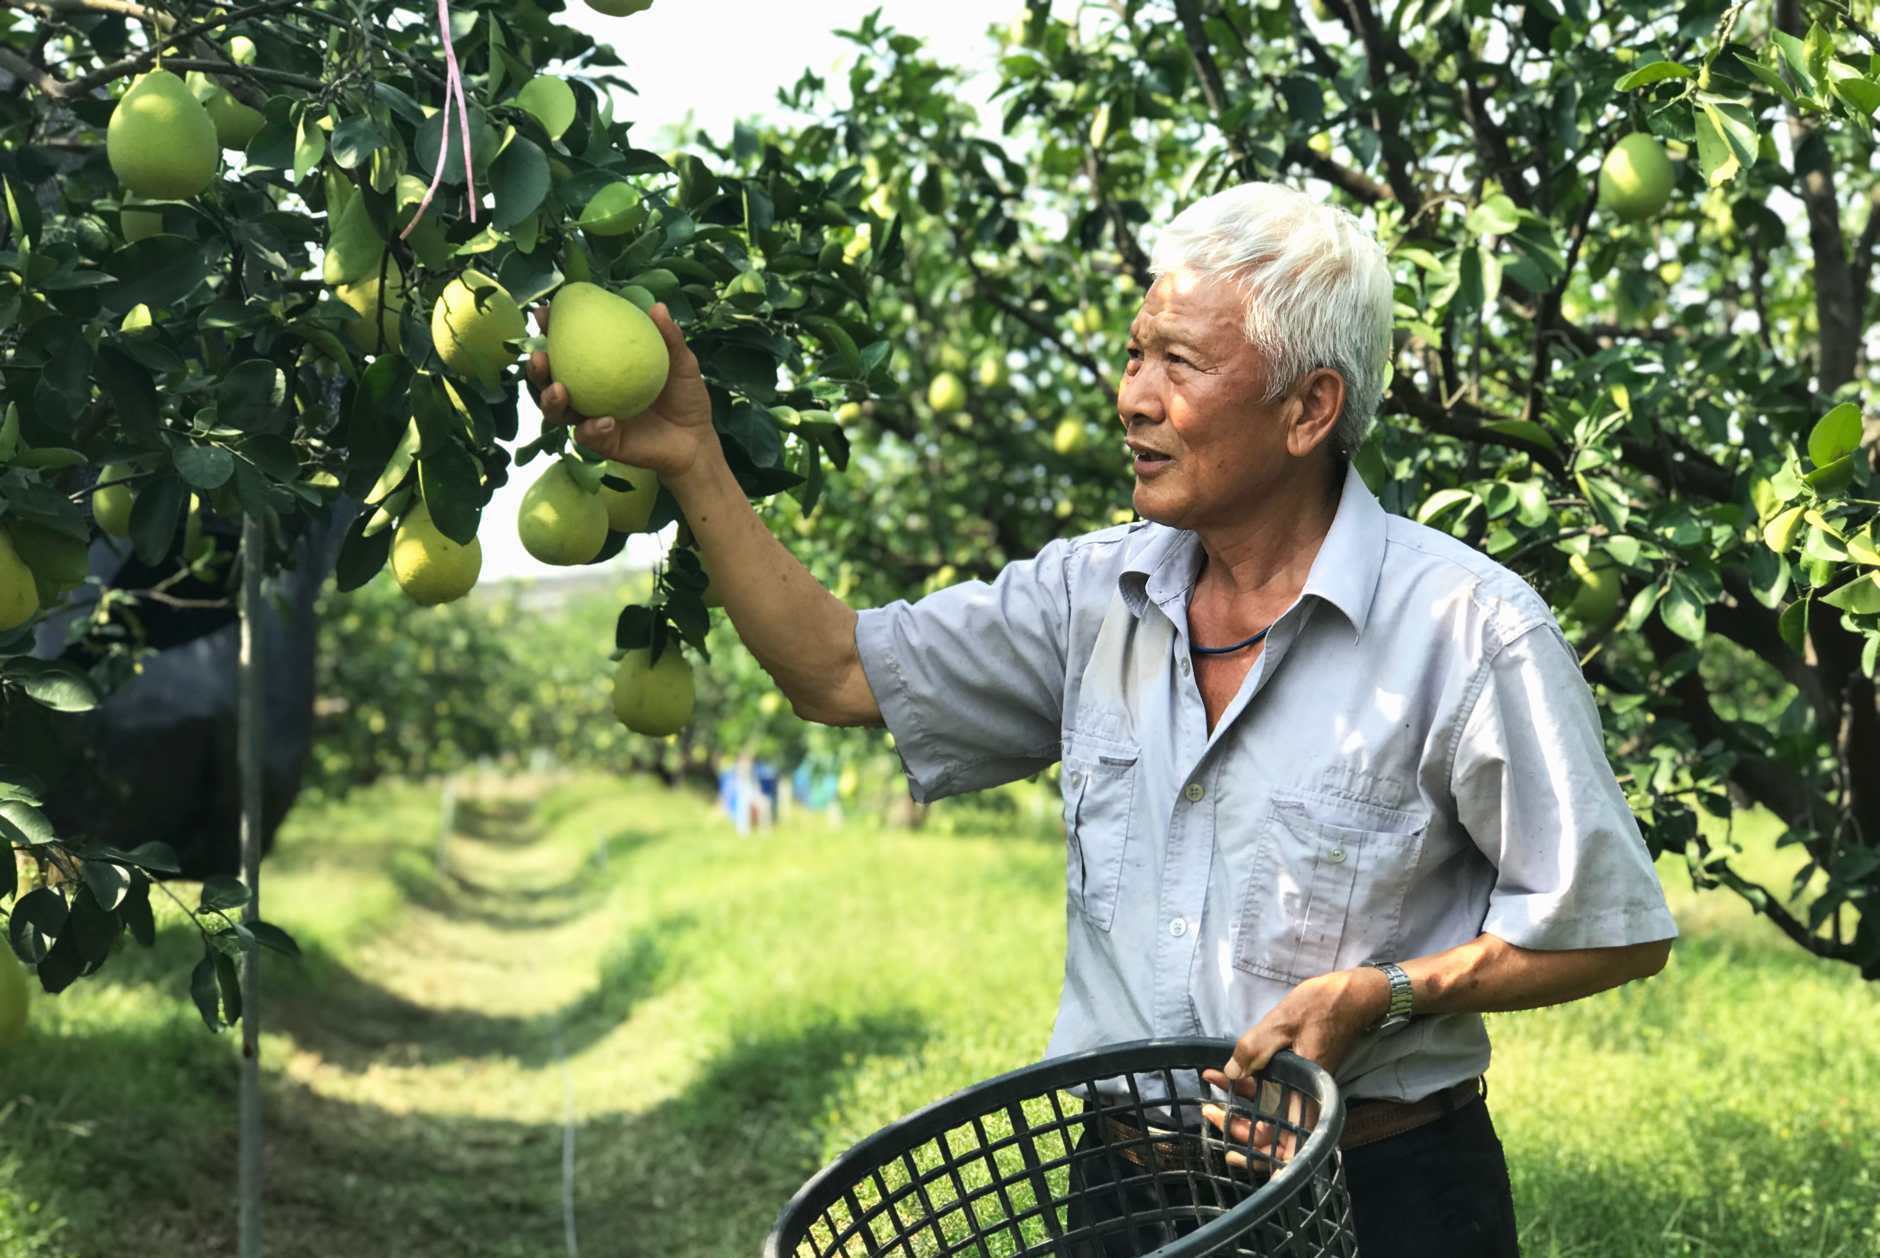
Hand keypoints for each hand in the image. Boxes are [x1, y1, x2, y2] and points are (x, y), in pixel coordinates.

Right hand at [525, 301, 717, 485]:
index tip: (544, 313)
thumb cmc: (685, 396)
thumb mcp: (681, 363)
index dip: (550, 330)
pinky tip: (605, 420)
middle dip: (537, 368)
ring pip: (558, 411)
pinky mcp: (604, 442)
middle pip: (550, 379)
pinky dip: (592, 428)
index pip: (568, 346)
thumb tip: (657, 307)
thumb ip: (669, 337)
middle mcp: (589, 392)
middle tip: (538, 356)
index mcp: (601, 367)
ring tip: (559, 390)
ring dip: (551, 400)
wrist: (696, 438)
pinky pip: (589, 436)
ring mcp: (593, 418)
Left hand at [1197, 967, 1387, 1170]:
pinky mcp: (1298, 1077)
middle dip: (1240, 1129)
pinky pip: (1272, 1094)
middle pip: (1275, 1133)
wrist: (1354, 994)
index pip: (1291, 1144)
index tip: (1236, 1152)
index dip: (1266, 1158)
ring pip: (1270, 1114)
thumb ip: (1255, 1049)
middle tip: (1210, 1111)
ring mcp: (1303, 1088)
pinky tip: (1226, 1076)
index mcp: (1308, 1091)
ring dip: (1241, 1109)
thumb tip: (1231, 1073)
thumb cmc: (1323, 1006)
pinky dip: (1249, 1090)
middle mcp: (1308, 1097)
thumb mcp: (1282, 1022)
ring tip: (1212, 1095)